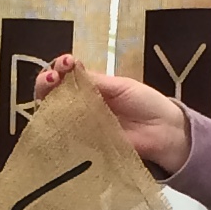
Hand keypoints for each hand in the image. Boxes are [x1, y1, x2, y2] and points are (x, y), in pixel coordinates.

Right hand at [31, 52, 193, 174]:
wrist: (164, 132)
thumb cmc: (146, 104)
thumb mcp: (120, 86)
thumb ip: (96, 81)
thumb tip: (70, 69)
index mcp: (90, 88)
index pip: (66, 76)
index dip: (60, 67)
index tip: (65, 63)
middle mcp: (81, 107)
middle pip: (52, 94)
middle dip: (46, 82)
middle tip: (52, 77)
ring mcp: (80, 127)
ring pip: (53, 114)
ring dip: (46, 101)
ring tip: (50, 89)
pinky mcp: (84, 146)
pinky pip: (65, 138)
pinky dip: (56, 127)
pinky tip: (54, 118)